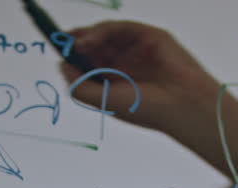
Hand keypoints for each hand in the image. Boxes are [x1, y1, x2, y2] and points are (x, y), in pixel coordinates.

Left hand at [58, 21, 218, 137]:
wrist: (182, 105)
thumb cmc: (145, 109)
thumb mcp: (103, 100)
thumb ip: (78, 85)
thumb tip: (61, 64)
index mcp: (114, 81)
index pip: (88, 63)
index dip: (71, 55)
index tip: (56, 48)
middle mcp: (124, 64)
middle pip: (94, 45)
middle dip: (76, 41)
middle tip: (60, 40)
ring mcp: (137, 49)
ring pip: (106, 35)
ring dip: (87, 36)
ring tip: (74, 43)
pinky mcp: (149, 36)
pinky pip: (122, 28)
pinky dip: (103, 31)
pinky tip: (89, 40)